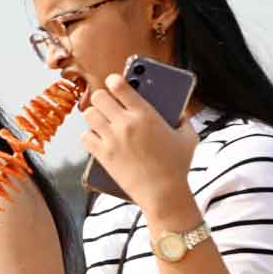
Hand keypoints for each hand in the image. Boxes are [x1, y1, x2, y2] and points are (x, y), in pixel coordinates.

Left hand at [83, 73, 200, 221]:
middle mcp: (125, 123)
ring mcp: (111, 139)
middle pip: (98, 97)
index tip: (114, 81)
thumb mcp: (188, 137)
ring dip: (94, 116)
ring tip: (102, 120)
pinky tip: (98, 138)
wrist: (162, 193)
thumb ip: (183, 119)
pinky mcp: (102, 155)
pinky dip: (90, 136)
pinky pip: (85, 136)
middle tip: (107, 104)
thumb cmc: (177, 166)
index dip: (114, 80)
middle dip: (102, 98)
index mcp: (146, 114)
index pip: (120, 86)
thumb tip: (179, 111)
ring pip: (88, 115)